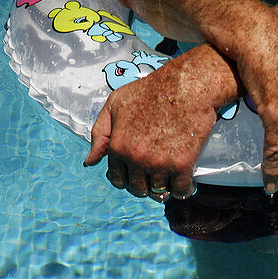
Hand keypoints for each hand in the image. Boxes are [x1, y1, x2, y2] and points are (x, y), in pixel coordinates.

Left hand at [84, 52, 221, 199]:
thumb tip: (90, 162)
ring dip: (163, 187)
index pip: (117, 179)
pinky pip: (180, 191)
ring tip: (169, 174)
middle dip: (144, 184)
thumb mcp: (116, 104)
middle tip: (153, 173)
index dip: (126, 178)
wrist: (187, 86)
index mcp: (118, 146)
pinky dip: (183, 189)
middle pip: (138, 189)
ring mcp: (160, 164)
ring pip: (158, 192)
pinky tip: (184, 180)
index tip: (136, 172)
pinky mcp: (182, 166)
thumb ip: (100, 134)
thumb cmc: (151, 91)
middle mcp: (137, 158)